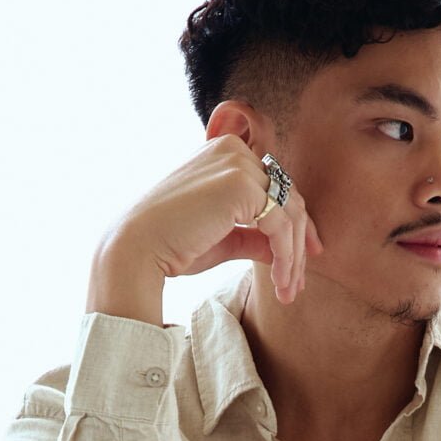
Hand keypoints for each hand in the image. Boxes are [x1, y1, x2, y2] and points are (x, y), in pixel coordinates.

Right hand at [99, 125, 324, 304]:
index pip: (275, 188)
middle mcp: (234, 150)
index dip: (294, 225)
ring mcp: (239, 164)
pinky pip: (281, 224)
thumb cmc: (172, 245)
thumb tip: (282, 251)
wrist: (137, 248)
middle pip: (288, 199)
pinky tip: (280, 283)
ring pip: (290, 213)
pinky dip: (287, 257)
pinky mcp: (242, 184)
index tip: (303, 260)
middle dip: (298, 245)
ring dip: (294, 257)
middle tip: (297, 284)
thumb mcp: (222, 239)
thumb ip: (252, 237)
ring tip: (288, 291)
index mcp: (226, 153)